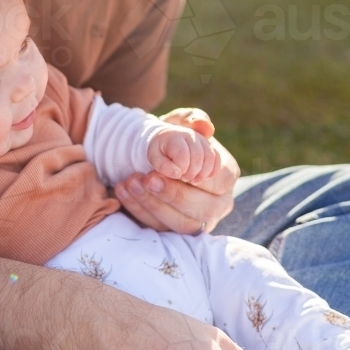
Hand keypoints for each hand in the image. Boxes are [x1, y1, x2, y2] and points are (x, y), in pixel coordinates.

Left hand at [116, 108, 239, 233]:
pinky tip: (123, 190)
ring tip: (130, 183)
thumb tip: (203, 126)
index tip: (168, 168)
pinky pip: (160, 228)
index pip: (218, 182)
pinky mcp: (175, 230)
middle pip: (202, 209)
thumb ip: (191, 118)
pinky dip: (139, 210)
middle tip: (146, 178)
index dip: (195, 177)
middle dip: (172, 195)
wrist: (152, 156)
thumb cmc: (173, 139)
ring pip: (181, 224)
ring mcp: (198, 220)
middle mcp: (218, 203)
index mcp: (226, 175)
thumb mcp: (180, 122)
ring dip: (153, 205)